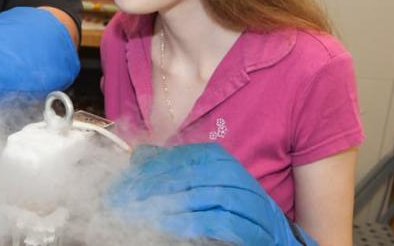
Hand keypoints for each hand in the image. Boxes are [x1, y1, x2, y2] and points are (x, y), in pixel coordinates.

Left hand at [106, 143, 315, 245]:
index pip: (182, 158)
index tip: (122, 184)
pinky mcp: (258, 229)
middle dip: (153, 188)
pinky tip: (170, 227)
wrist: (271, 236)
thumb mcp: (196, 186)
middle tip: (123, 201)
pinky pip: (225, 222)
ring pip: (209, 196)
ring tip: (141, 214)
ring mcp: (251, 202)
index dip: (150, 170)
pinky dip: (195, 223)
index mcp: (221, 160)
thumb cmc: (225, 210)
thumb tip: (137, 156)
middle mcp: (237, 176)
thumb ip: (170, 171)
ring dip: (171, 205)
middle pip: (192, 175)